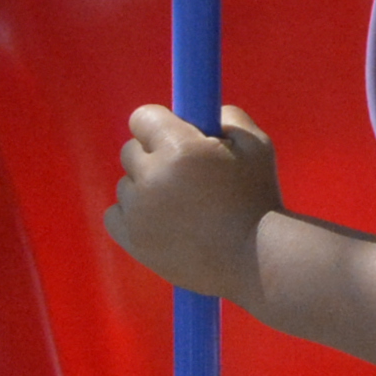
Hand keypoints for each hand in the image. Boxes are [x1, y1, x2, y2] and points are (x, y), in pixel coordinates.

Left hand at [105, 102, 280, 301]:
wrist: (258, 261)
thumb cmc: (260, 199)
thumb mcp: (257, 145)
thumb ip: (228, 118)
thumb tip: (205, 114)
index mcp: (179, 148)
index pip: (142, 118)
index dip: (161, 124)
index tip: (177, 136)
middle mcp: (151, 177)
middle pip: (131, 151)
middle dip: (154, 157)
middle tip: (186, 176)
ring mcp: (138, 212)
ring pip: (127, 186)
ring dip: (147, 189)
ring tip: (182, 208)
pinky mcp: (132, 240)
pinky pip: (115, 215)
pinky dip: (133, 216)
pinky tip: (162, 222)